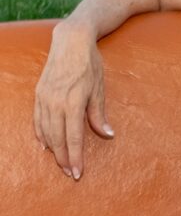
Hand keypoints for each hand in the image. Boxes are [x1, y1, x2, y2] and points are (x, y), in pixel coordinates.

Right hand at [34, 21, 112, 178]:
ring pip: (46, 131)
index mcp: (73, 102)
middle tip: (70, 174)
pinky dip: (41, 134)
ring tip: (61, 163)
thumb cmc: (90, 65)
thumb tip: (107, 135)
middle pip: (58, 138)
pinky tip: (45, 145)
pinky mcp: (38, 94)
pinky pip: (37, 120)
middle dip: (64, 158)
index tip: (79, 173)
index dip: (76, 157)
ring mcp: (44, 98)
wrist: (70, 41)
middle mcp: (55, 102)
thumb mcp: (99, 89)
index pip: (74, 137)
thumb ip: (99, 114)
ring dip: (53, 150)